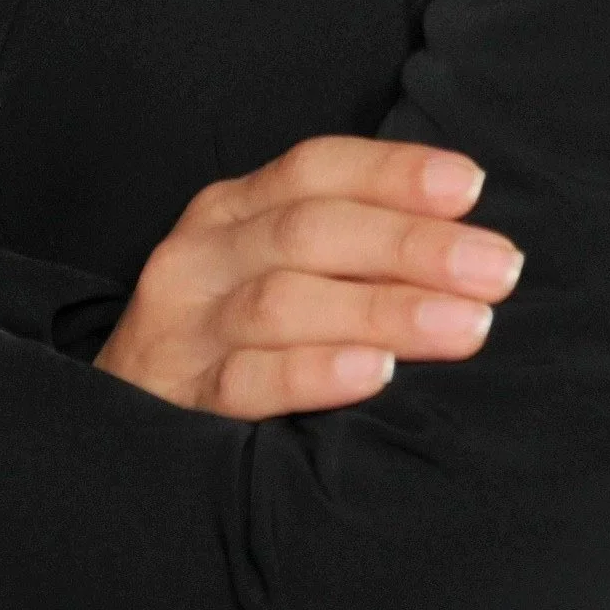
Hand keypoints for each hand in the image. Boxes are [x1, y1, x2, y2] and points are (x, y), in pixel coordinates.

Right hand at [93, 136, 522, 418]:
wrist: (110, 440)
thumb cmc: (222, 344)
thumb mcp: (264, 273)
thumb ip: (339, 250)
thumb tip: (464, 242)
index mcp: (231, 212)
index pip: (315, 170)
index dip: (392, 172)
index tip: (471, 185)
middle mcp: (202, 255)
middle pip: (311, 230)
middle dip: (412, 245)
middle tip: (500, 268)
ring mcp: (183, 327)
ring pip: (286, 300)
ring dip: (384, 309)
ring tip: (466, 325)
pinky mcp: (175, 401)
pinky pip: (247, 380)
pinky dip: (315, 372)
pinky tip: (377, 375)